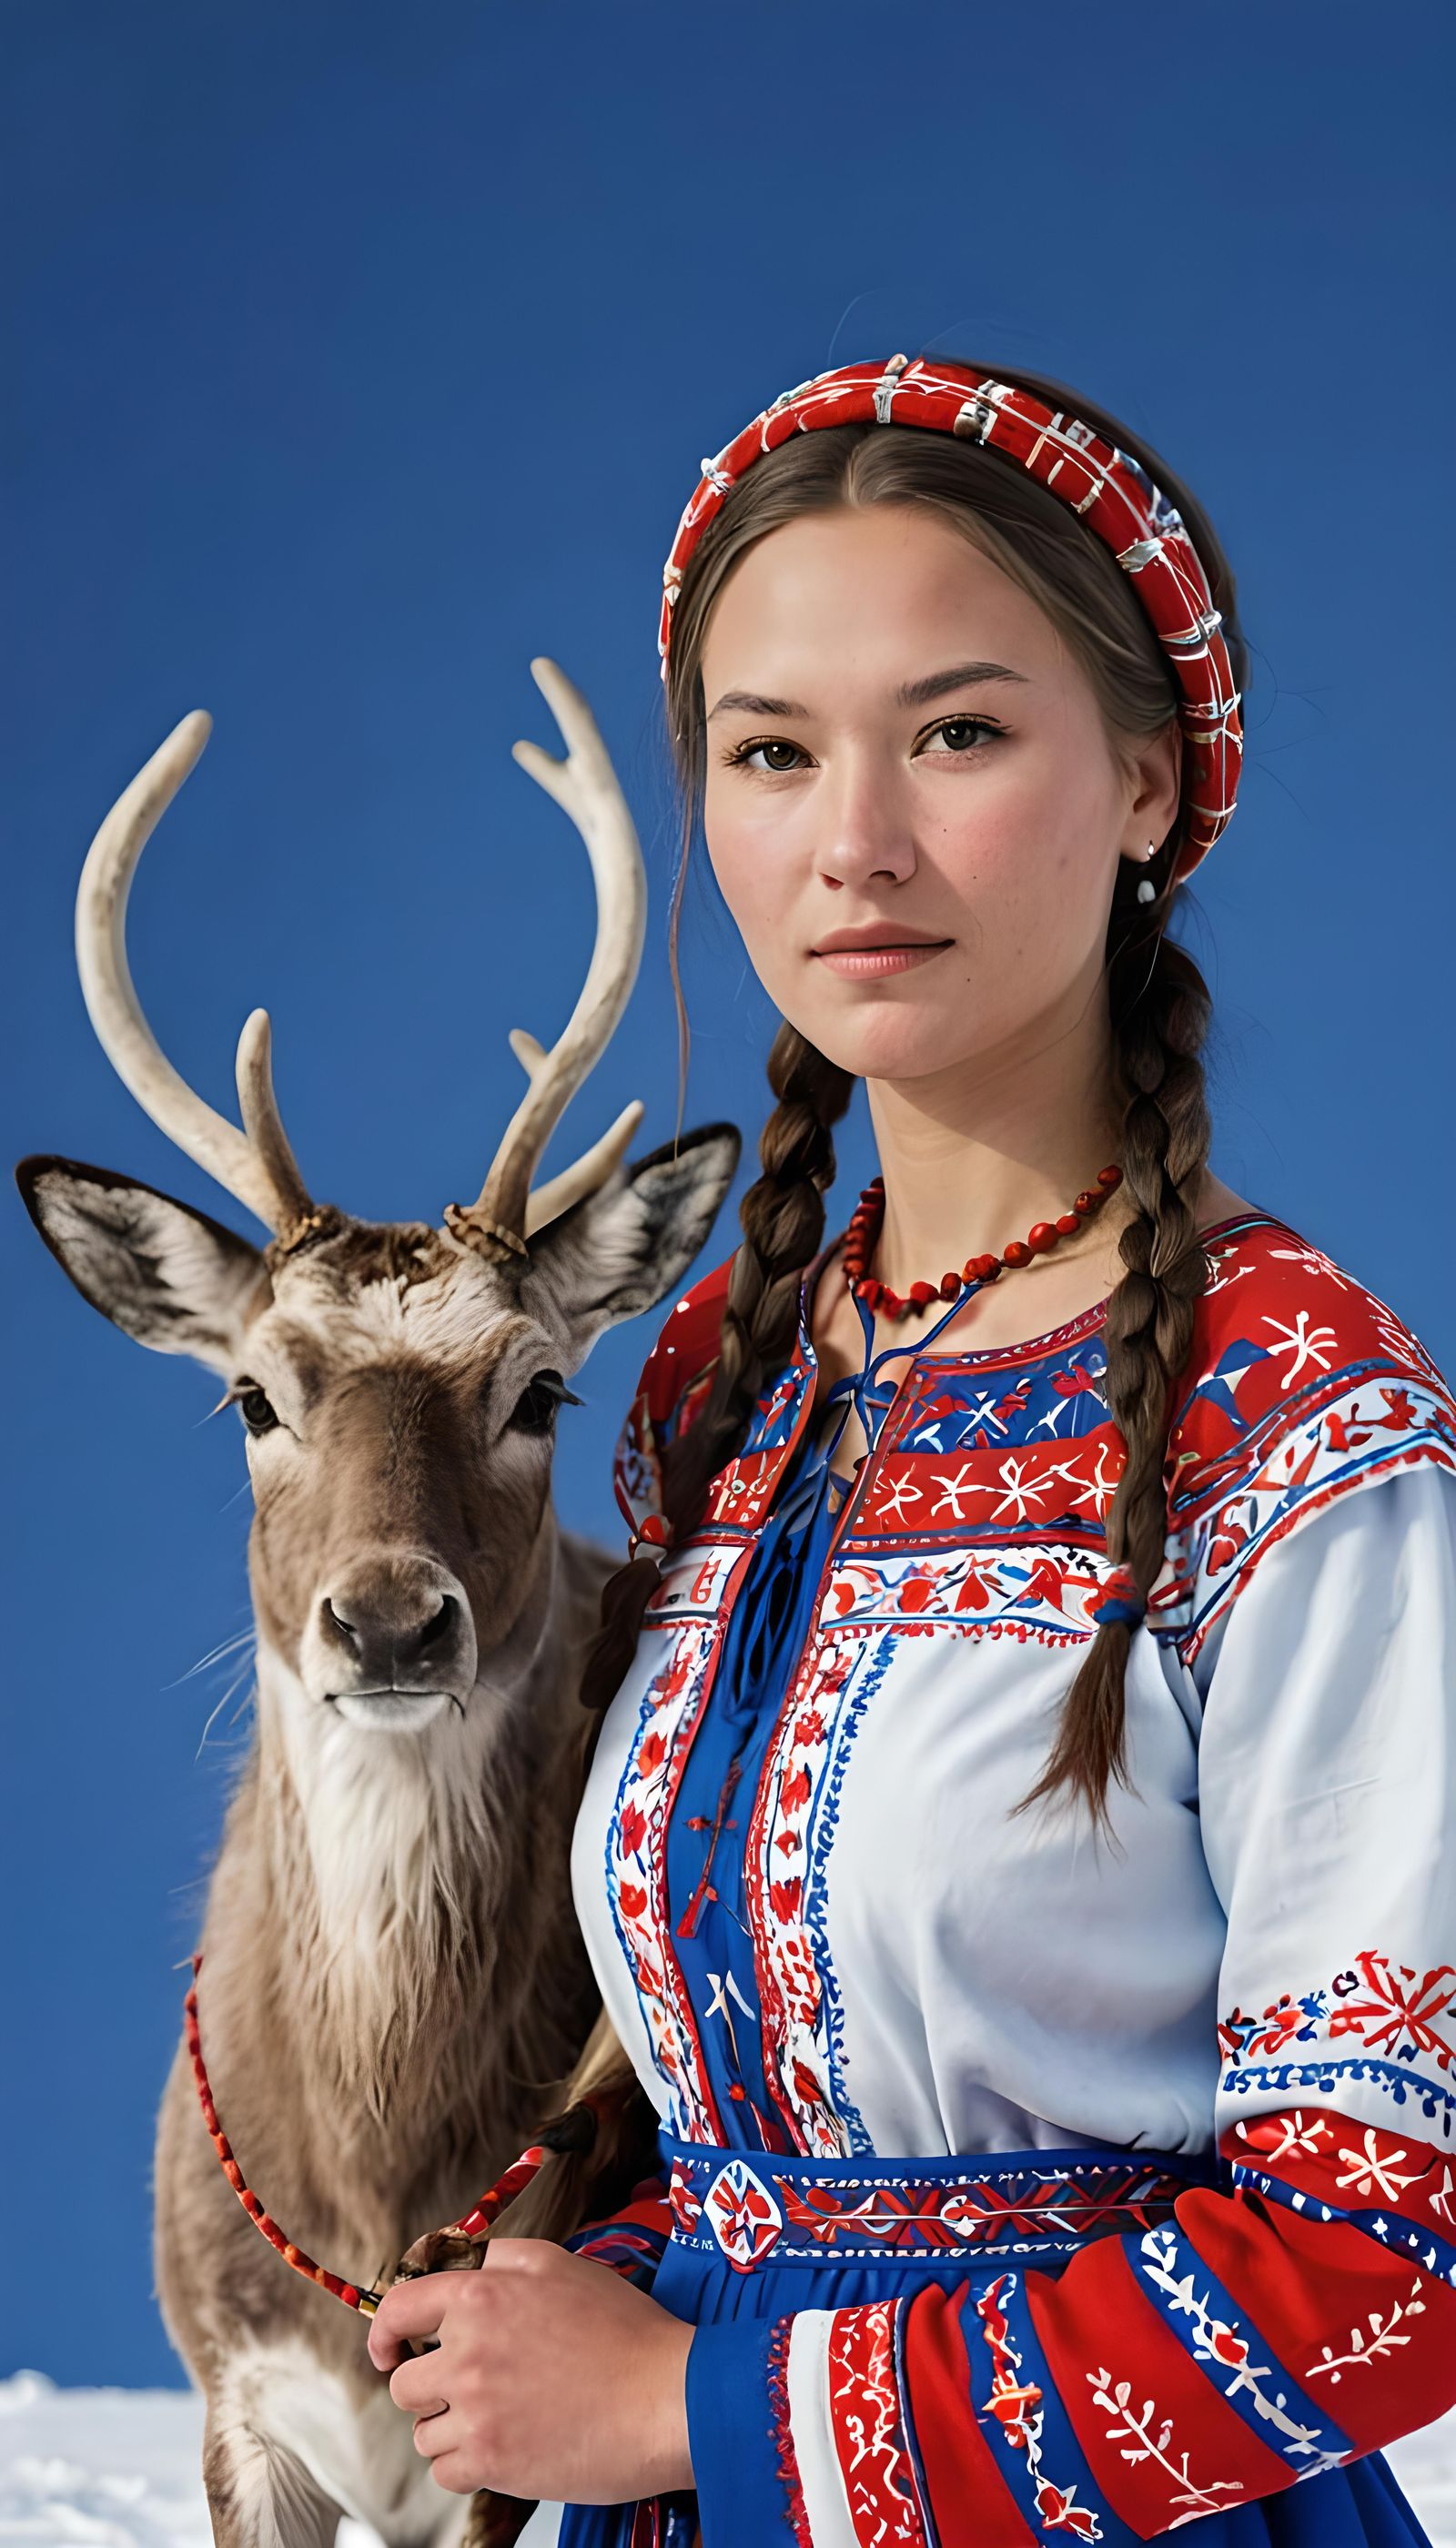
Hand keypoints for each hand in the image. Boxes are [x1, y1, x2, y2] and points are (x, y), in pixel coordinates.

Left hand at [366, 2238, 695, 2501]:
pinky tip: (505, 2447)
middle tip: (473, 2390)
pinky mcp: (491, 2462)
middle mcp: (467, 2352)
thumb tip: (470, 2267)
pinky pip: (445, 2473)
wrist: (666, 2397)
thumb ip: (505, 2260)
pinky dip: (467, 2466)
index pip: (398, 2309)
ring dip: (451, 2430)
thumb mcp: (564, 2265)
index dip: (384, 2333)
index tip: (388, 2350)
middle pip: (404, 2382)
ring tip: (501, 2419)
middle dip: (431, 2387)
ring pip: (423, 2433)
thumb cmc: (626, 2332)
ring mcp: (476, 2411)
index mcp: (481, 2296)